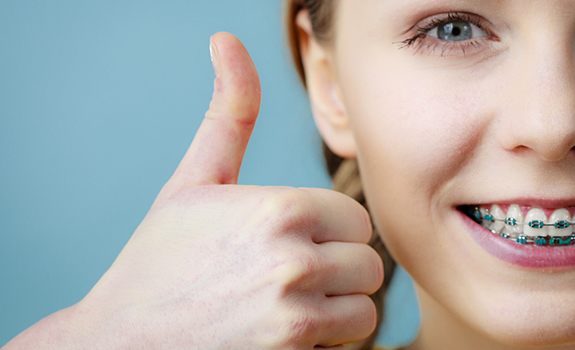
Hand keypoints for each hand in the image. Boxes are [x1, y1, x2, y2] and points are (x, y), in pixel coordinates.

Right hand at [7, 32, 383, 349]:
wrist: (118, 342)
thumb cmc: (157, 261)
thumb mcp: (194, 182)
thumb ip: (228, 115)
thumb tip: (226, 40)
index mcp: (281, 209)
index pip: (354, 220)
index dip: (327, 233)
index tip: (292, 242)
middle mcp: (294, 262)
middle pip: (366, 266)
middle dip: (335, 272)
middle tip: (285, 277)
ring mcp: (294, 319)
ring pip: (363, 310)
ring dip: (334, 310)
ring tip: (283, 307)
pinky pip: (345, 349)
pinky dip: (323, 345)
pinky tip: (277, 337)